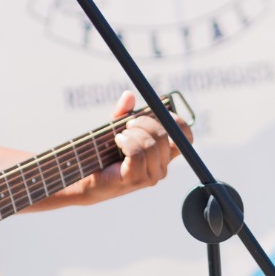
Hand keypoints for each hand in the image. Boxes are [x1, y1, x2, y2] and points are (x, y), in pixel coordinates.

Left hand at [72, 91, 189, 204]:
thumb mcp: (118, 129)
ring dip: (132, 133)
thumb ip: (124, 113)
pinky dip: (126, 142)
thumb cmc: (105, 155)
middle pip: (166, 136)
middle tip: (129, 123)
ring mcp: (150, 176)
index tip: (158, 112)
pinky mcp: (135, 179)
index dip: (176, 121)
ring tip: (119, 136)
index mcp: (164, 156)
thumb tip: (129, 95)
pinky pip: (137, 153)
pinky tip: (117, 141)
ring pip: (150, 144)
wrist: (88, 180)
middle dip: (146, 122)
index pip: (186, 138)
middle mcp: (162, 168)